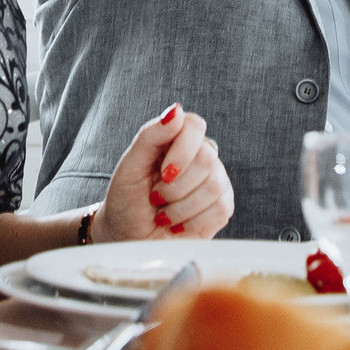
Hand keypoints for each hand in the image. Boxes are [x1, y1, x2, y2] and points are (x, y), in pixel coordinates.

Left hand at [93, 104, 233, 241]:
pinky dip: (192, 221)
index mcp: (176, 140)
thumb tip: (176, 110)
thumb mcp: (130, 167)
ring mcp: (215, 181)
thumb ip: (151, 135)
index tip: (162, 173)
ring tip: (164, 213)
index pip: (194, 125)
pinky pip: (221, 208)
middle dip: (176, 186)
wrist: (129, 239)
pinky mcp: (222, 207)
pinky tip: (178, 224)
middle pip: (206, 158)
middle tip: (157, 196)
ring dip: (180, 207)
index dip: (181, 150)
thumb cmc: (126, 200)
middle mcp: (200, 156)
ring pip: (214, 185)